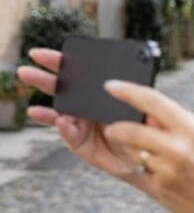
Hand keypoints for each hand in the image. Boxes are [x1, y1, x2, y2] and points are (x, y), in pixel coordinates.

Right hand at [17, 49, 144, 179]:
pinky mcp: (80, 142)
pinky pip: (69, 134)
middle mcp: (85, 107)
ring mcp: (80, 124)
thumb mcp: (146, 111)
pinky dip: (64, 128)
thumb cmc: (144, 130)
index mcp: (98, 93)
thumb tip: (136, 88)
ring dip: (45, 107)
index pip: (79, 74)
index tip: (48, 54)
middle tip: (27, 71)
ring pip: (59, 112)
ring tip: (34, 108)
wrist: (145, 158)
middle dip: (44, 80)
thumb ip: (141, 99)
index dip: (63, 62)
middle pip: (62, 90)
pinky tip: (60, 121)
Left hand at [101, 80, 193, 212]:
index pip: (150, 100)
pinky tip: (170, 182)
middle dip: (117, 129)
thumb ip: (179, 130)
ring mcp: (167, 169)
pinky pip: (142, 174)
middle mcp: (178, 145)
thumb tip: (149, 118)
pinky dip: (147, 174)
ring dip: (133, 154)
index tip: (111, 86)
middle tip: (113, 129)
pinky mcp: (162, 190)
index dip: (126, 91)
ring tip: (159, 163)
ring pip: (132, 153)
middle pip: (128, 128)